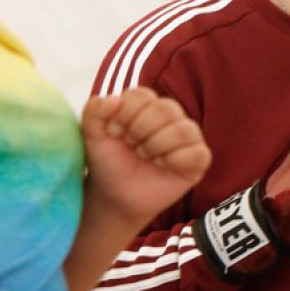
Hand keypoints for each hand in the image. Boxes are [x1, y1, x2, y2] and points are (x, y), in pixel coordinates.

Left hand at [81, 87, 210, 226]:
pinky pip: (198, 153)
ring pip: (184, 129)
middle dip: (141, 130)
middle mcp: (170, 116)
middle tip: (130, 145)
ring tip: (145, 156)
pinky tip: (162, 165)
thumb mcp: (92, 135)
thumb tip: (115, 99)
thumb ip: (94, 111)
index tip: (114, 132)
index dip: (125, 114)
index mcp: (146, 104)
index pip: (143, 95)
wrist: (115, 195)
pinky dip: (176, 160)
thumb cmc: (108, 161)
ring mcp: (187, 137)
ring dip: (157, 145)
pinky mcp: (198, 159)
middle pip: (166, 109)